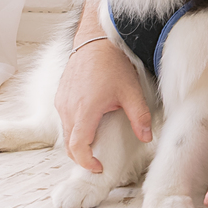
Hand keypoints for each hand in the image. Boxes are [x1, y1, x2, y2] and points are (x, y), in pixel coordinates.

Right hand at [55, 5, 151, 171]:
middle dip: (81, 155)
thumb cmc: (113, 64)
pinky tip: (89, 124)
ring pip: (65, 131)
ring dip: (77, 141)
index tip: (98, 167)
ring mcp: (62, 101)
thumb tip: (147, 137)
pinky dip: (74, 127)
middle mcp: (68, 108)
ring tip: (94, 143)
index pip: (78, 147)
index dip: (86, 161)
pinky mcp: (60, 95)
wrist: (96, 41)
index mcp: (85, 111)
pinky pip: (64, 118)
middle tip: (97, 160)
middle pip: (69, 143)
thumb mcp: (132, 92)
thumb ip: (140, 117)